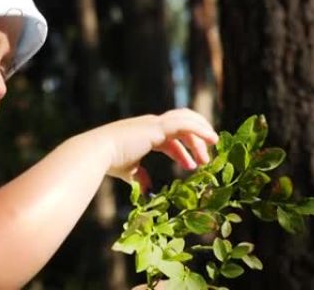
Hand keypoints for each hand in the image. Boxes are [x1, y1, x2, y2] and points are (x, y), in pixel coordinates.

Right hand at [84, 108, 217, 181]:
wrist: (99, 152)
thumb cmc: (110, 161)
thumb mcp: (129, 171)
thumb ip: (140, 177)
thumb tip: (148, 191)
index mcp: (144, 132)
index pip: (170, 138)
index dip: (182, 151)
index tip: (192, 165)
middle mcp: (151, 124)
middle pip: (182, 125)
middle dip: (195, 140)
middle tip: (206, 158)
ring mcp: (155, 123)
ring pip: (186, 121)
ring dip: (201, 133)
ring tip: (214, 145)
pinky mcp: (158, 127)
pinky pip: (186, 124)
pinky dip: (200, 129)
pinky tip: (211, 139)